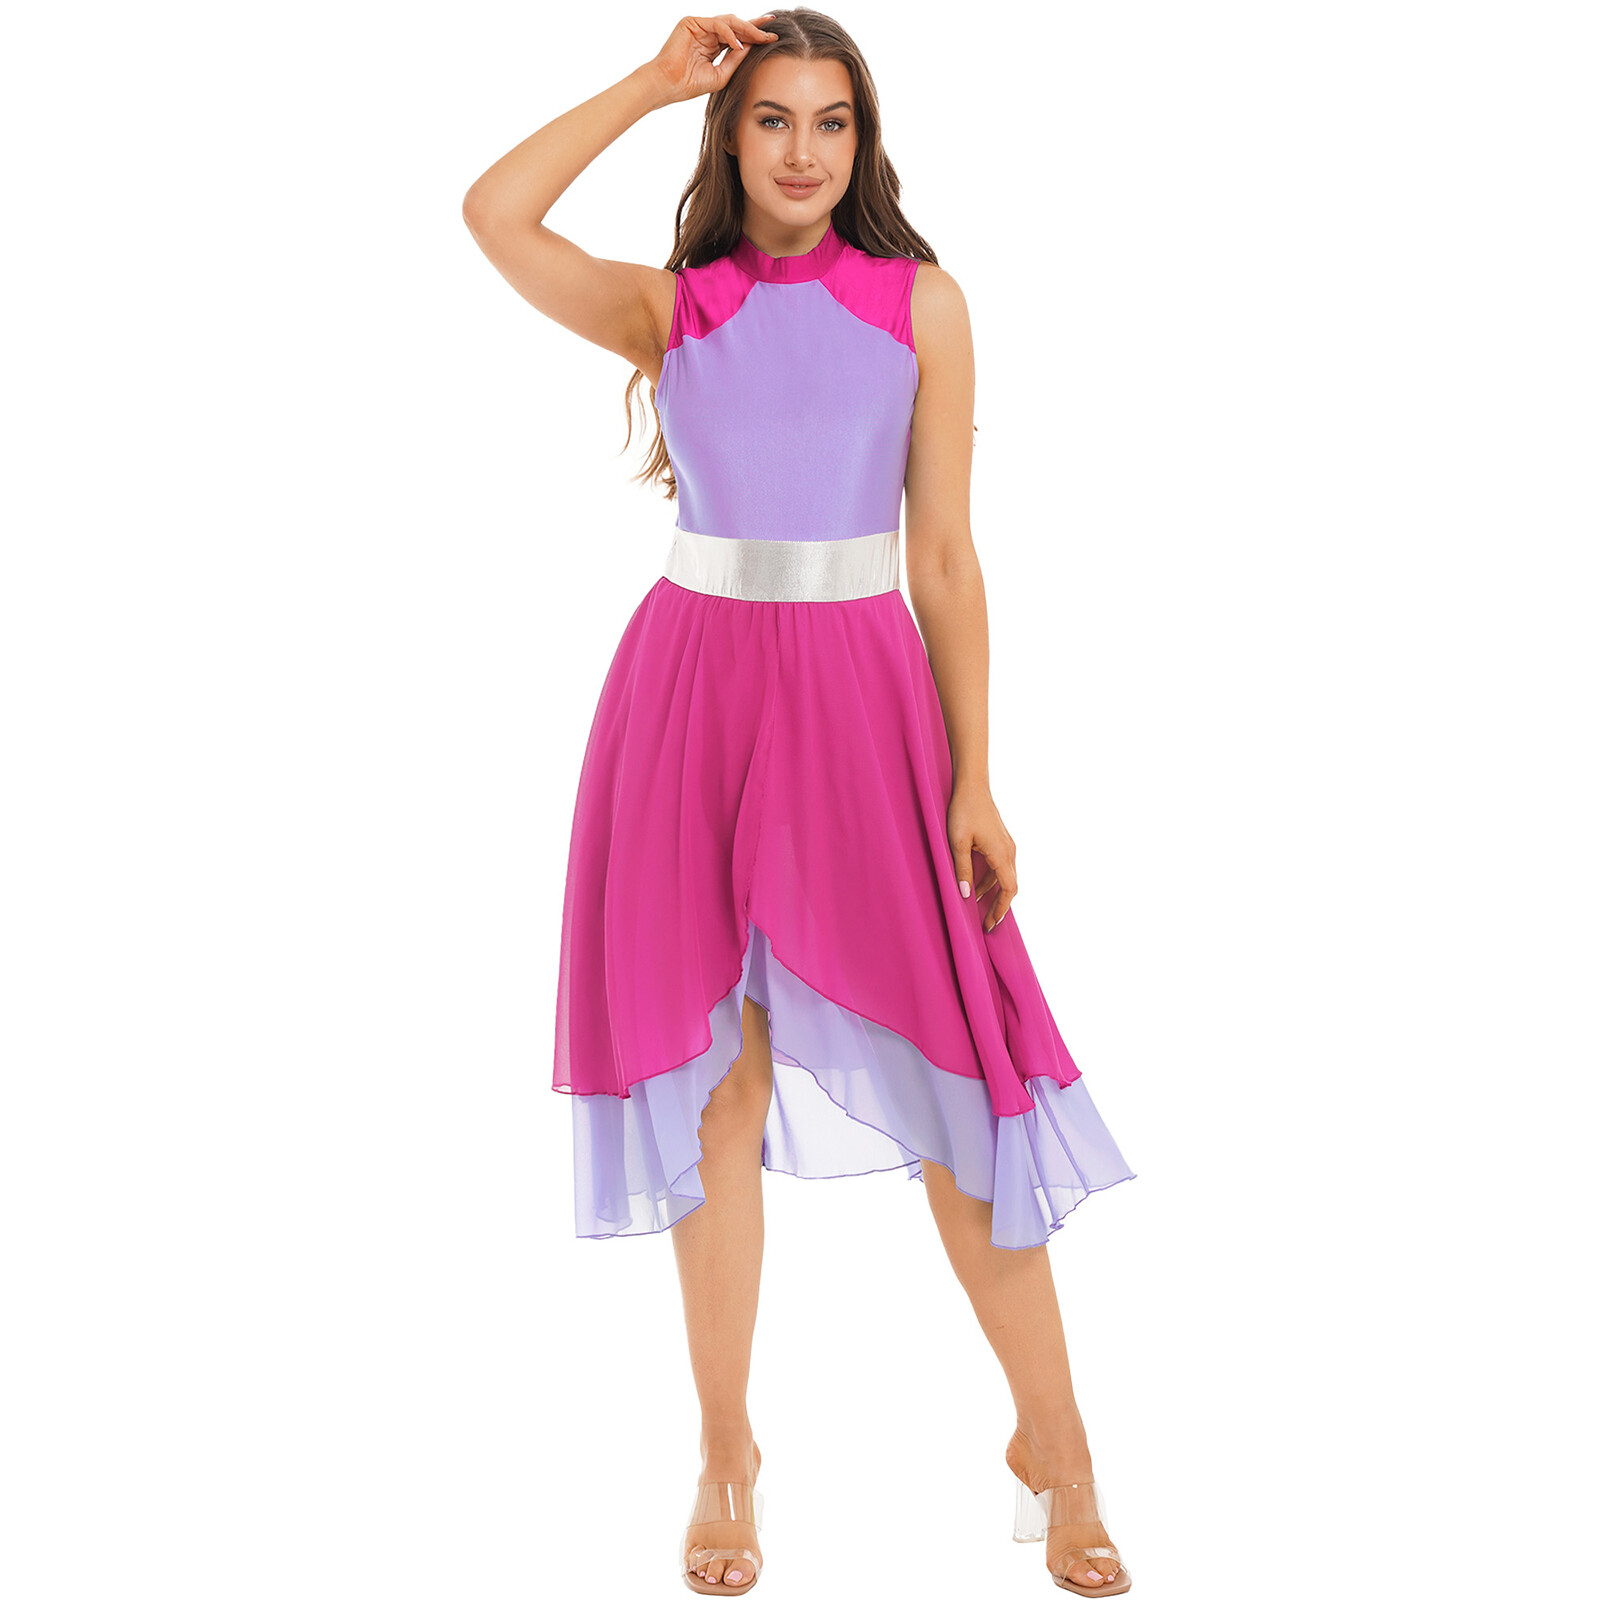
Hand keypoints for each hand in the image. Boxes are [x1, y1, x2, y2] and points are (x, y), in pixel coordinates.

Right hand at [645, 13, 778, 105]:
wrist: (669, 85)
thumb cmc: (690, 84)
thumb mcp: (721, 75)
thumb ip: (735, 61)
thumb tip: (752, 48)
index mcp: (713, 44)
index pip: (737, 36)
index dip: (755, 36)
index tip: (773, 38)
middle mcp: (707, 33)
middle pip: (736, 25)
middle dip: (755, 28)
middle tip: (772, 31)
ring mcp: (699, 26)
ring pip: (729, 21)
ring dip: (746, 29)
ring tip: (761, 38)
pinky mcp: (692, 22)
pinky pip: (717, 24)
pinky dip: (729, 34)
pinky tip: (739, 45)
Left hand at [948, 780, 1018, 932]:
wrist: (972, 786)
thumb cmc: (963, 812)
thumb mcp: (958, 843)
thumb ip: (963, 870)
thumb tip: (966, 896)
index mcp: (1001, 854)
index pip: (1008, 890)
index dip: (1001, 909)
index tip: (991, 924)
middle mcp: (1009, 851)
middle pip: (1010, 886)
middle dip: (999, 906)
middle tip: (986, 923)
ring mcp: (1006, 845)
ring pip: (1004, 876)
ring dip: (992, 893)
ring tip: (977, 907)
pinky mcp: (1001, 840)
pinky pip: (1000, 866)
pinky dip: (991, 880)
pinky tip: (976, 885)